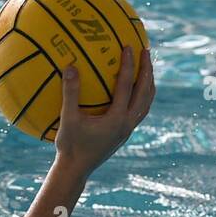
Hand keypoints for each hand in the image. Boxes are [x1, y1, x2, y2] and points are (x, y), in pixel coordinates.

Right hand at [54, 45, 154, 177]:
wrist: (76, 171)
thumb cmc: (70, 146)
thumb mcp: (68, 119)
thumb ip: (70, 93)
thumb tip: (70, 66)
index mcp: (116, 119)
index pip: (127, 86)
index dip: (128, 64)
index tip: (128, 46)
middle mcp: (127, 124)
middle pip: (145, 92)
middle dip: (147, 70)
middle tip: (145, 50)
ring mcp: (128, 130)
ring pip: (146, 103)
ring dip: (148, 83)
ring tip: (146, 67)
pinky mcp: (124, 133)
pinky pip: (139, 110)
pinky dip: (141, 96)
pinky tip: (133, 89)